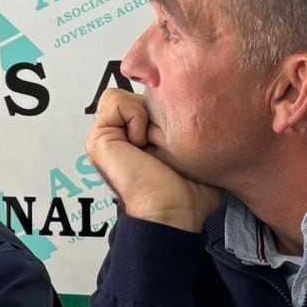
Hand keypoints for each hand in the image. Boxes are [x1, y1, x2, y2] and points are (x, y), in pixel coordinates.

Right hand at [86, 89, 221, 232]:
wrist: (172, 212)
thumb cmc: (189, 192)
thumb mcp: (195, 151)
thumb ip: (190, 129)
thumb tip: (207, 110)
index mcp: (137, 139)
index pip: (145, 98)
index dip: (164, 103)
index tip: (176, 128)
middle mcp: (119, 136)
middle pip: (133, 94)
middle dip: (154, 107)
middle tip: (163, 137)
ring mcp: (106, 137)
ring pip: (121, 95)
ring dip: (143, 112)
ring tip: (151, 140)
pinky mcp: (99, 138)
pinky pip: (114, 101)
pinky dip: (134, 116)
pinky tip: (142, 141)